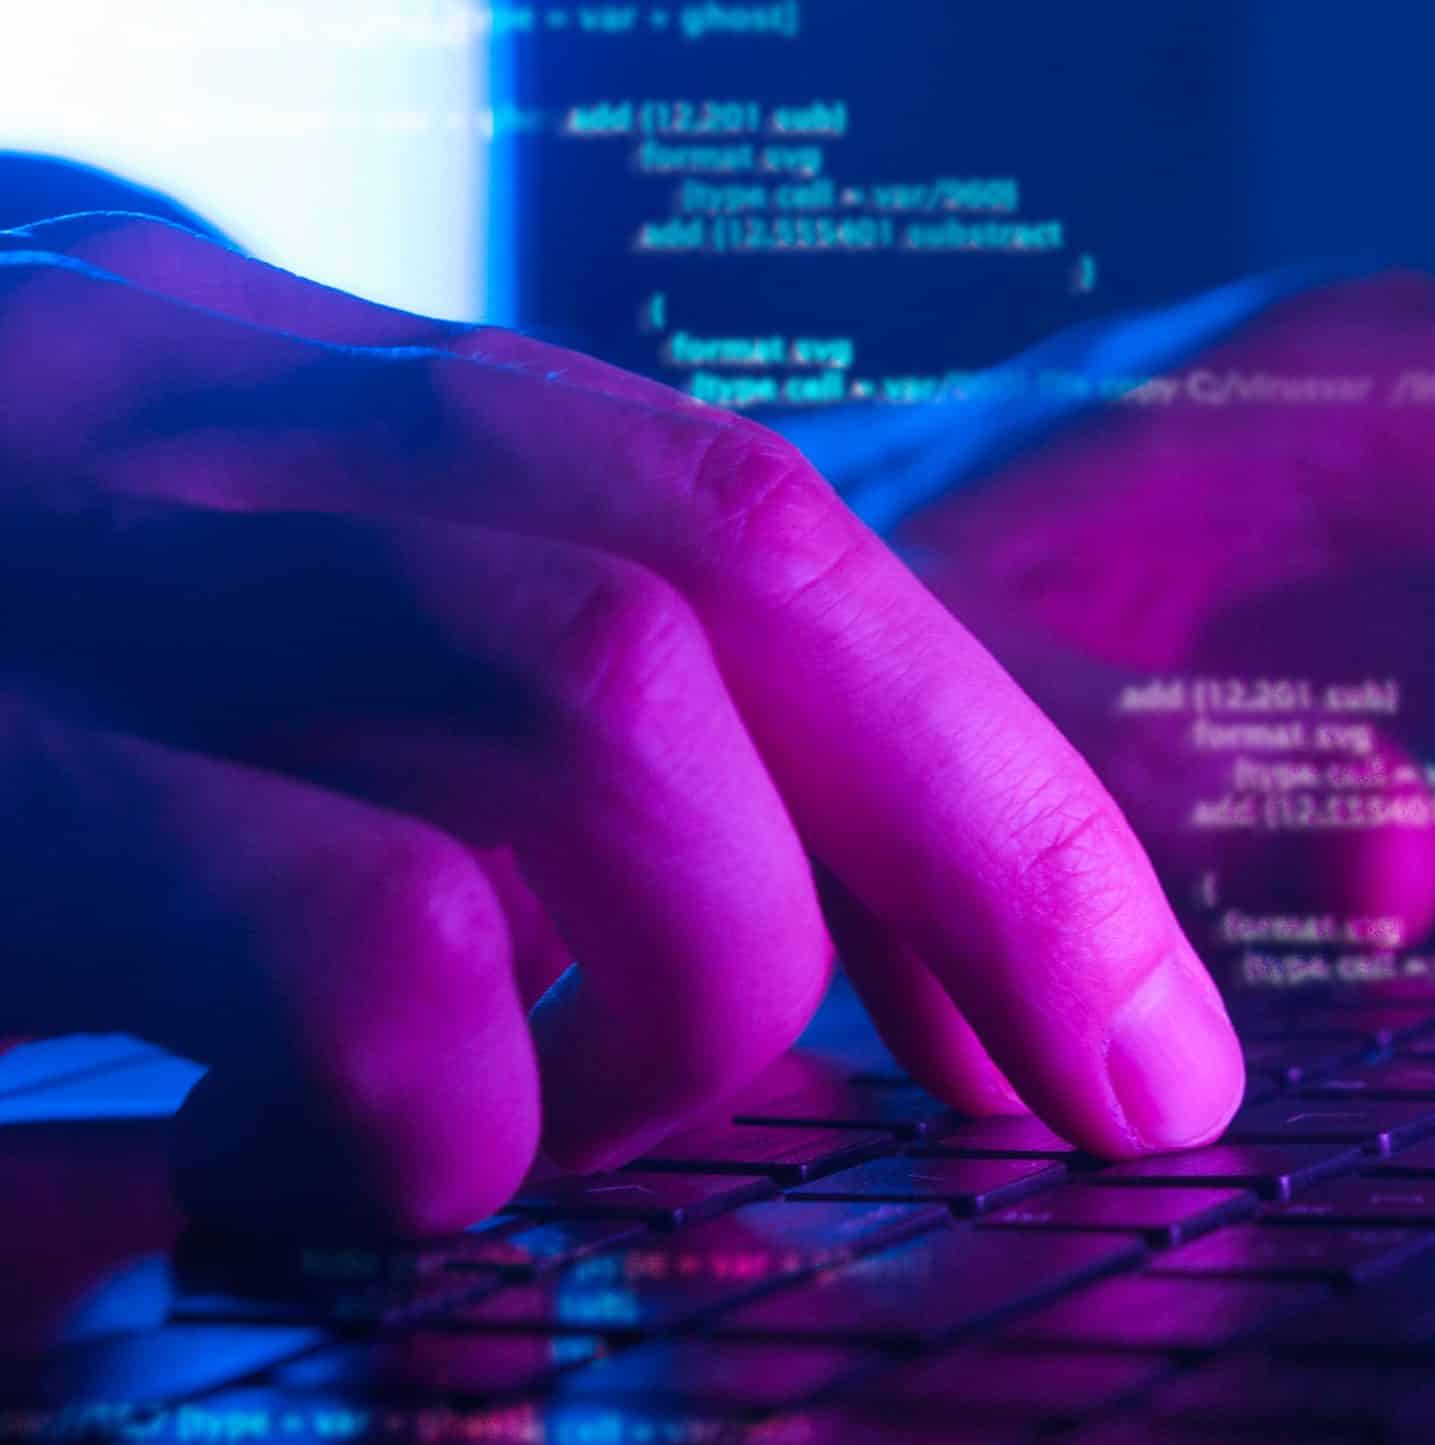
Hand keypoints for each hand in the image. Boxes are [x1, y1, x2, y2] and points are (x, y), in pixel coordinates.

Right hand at [0, 215, 1242, 1235]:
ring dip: (678, 994)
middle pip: (716, 584)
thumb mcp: (252, 642)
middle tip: (1080, 1117)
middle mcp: (191, 426)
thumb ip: (523, 750)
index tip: (1139, 1040)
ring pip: (569, 708)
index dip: (1000, 794)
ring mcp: (40, 586)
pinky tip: (316, 1188)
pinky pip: (321, 936)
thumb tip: (888, 989)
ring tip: (556, 1148)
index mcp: (314, 409)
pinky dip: (419, 1113)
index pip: (767, 543)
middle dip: (972, 863)